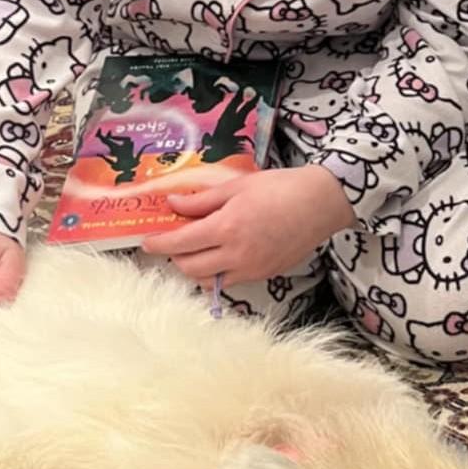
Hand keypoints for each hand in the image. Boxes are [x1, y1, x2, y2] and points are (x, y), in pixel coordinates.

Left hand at [140, 166, 354, 287]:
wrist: (320, 203)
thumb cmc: (279, 188)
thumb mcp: (236, 187)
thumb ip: (201, 201)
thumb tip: (173, 205)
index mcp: (226, 228)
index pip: (180, 244)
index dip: (159, 244)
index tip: (147, 242)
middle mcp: (235, 255)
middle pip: (189, 268)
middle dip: (175, 257)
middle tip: (172, 242)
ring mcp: (251, 269)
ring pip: (208, 280)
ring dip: (195, 268)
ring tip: (195, 250)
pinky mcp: (264, 275)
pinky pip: (230, 281)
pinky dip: (217, 272)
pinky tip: (220, 255)